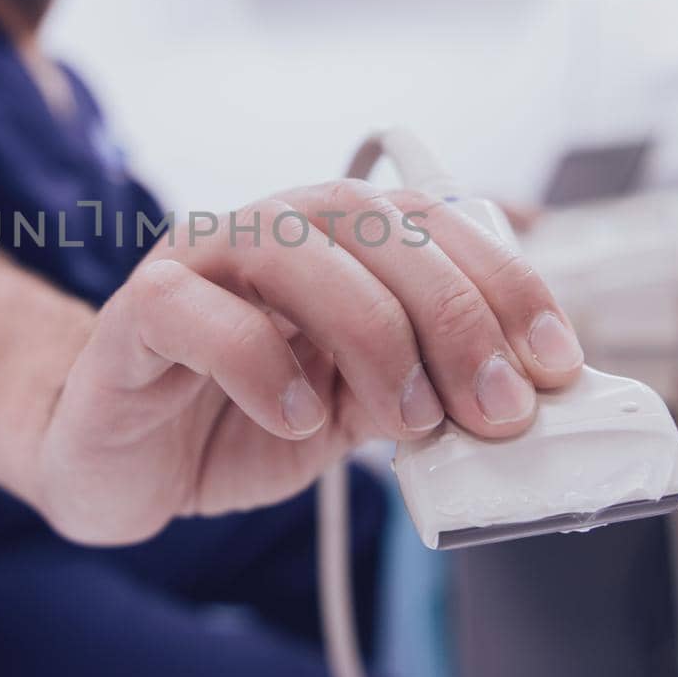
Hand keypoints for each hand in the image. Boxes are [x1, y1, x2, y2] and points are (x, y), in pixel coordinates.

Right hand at [33, 179, 585, 544]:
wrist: (121, 458)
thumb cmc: (239, 420)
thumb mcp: (359, 409)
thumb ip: (425, 391)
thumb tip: (521, 401)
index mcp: (330, 239)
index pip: (430, 218)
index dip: (504, 279)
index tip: (556, 360)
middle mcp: (267, 229)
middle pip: (372, 220)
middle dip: (454, 312)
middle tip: (497, 405)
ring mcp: (196, 261)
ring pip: (291, 246)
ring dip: (373, 333)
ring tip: (407, 416)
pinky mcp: (135, 314)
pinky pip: (197, 312)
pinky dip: (263, 363)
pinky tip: (299, 418)